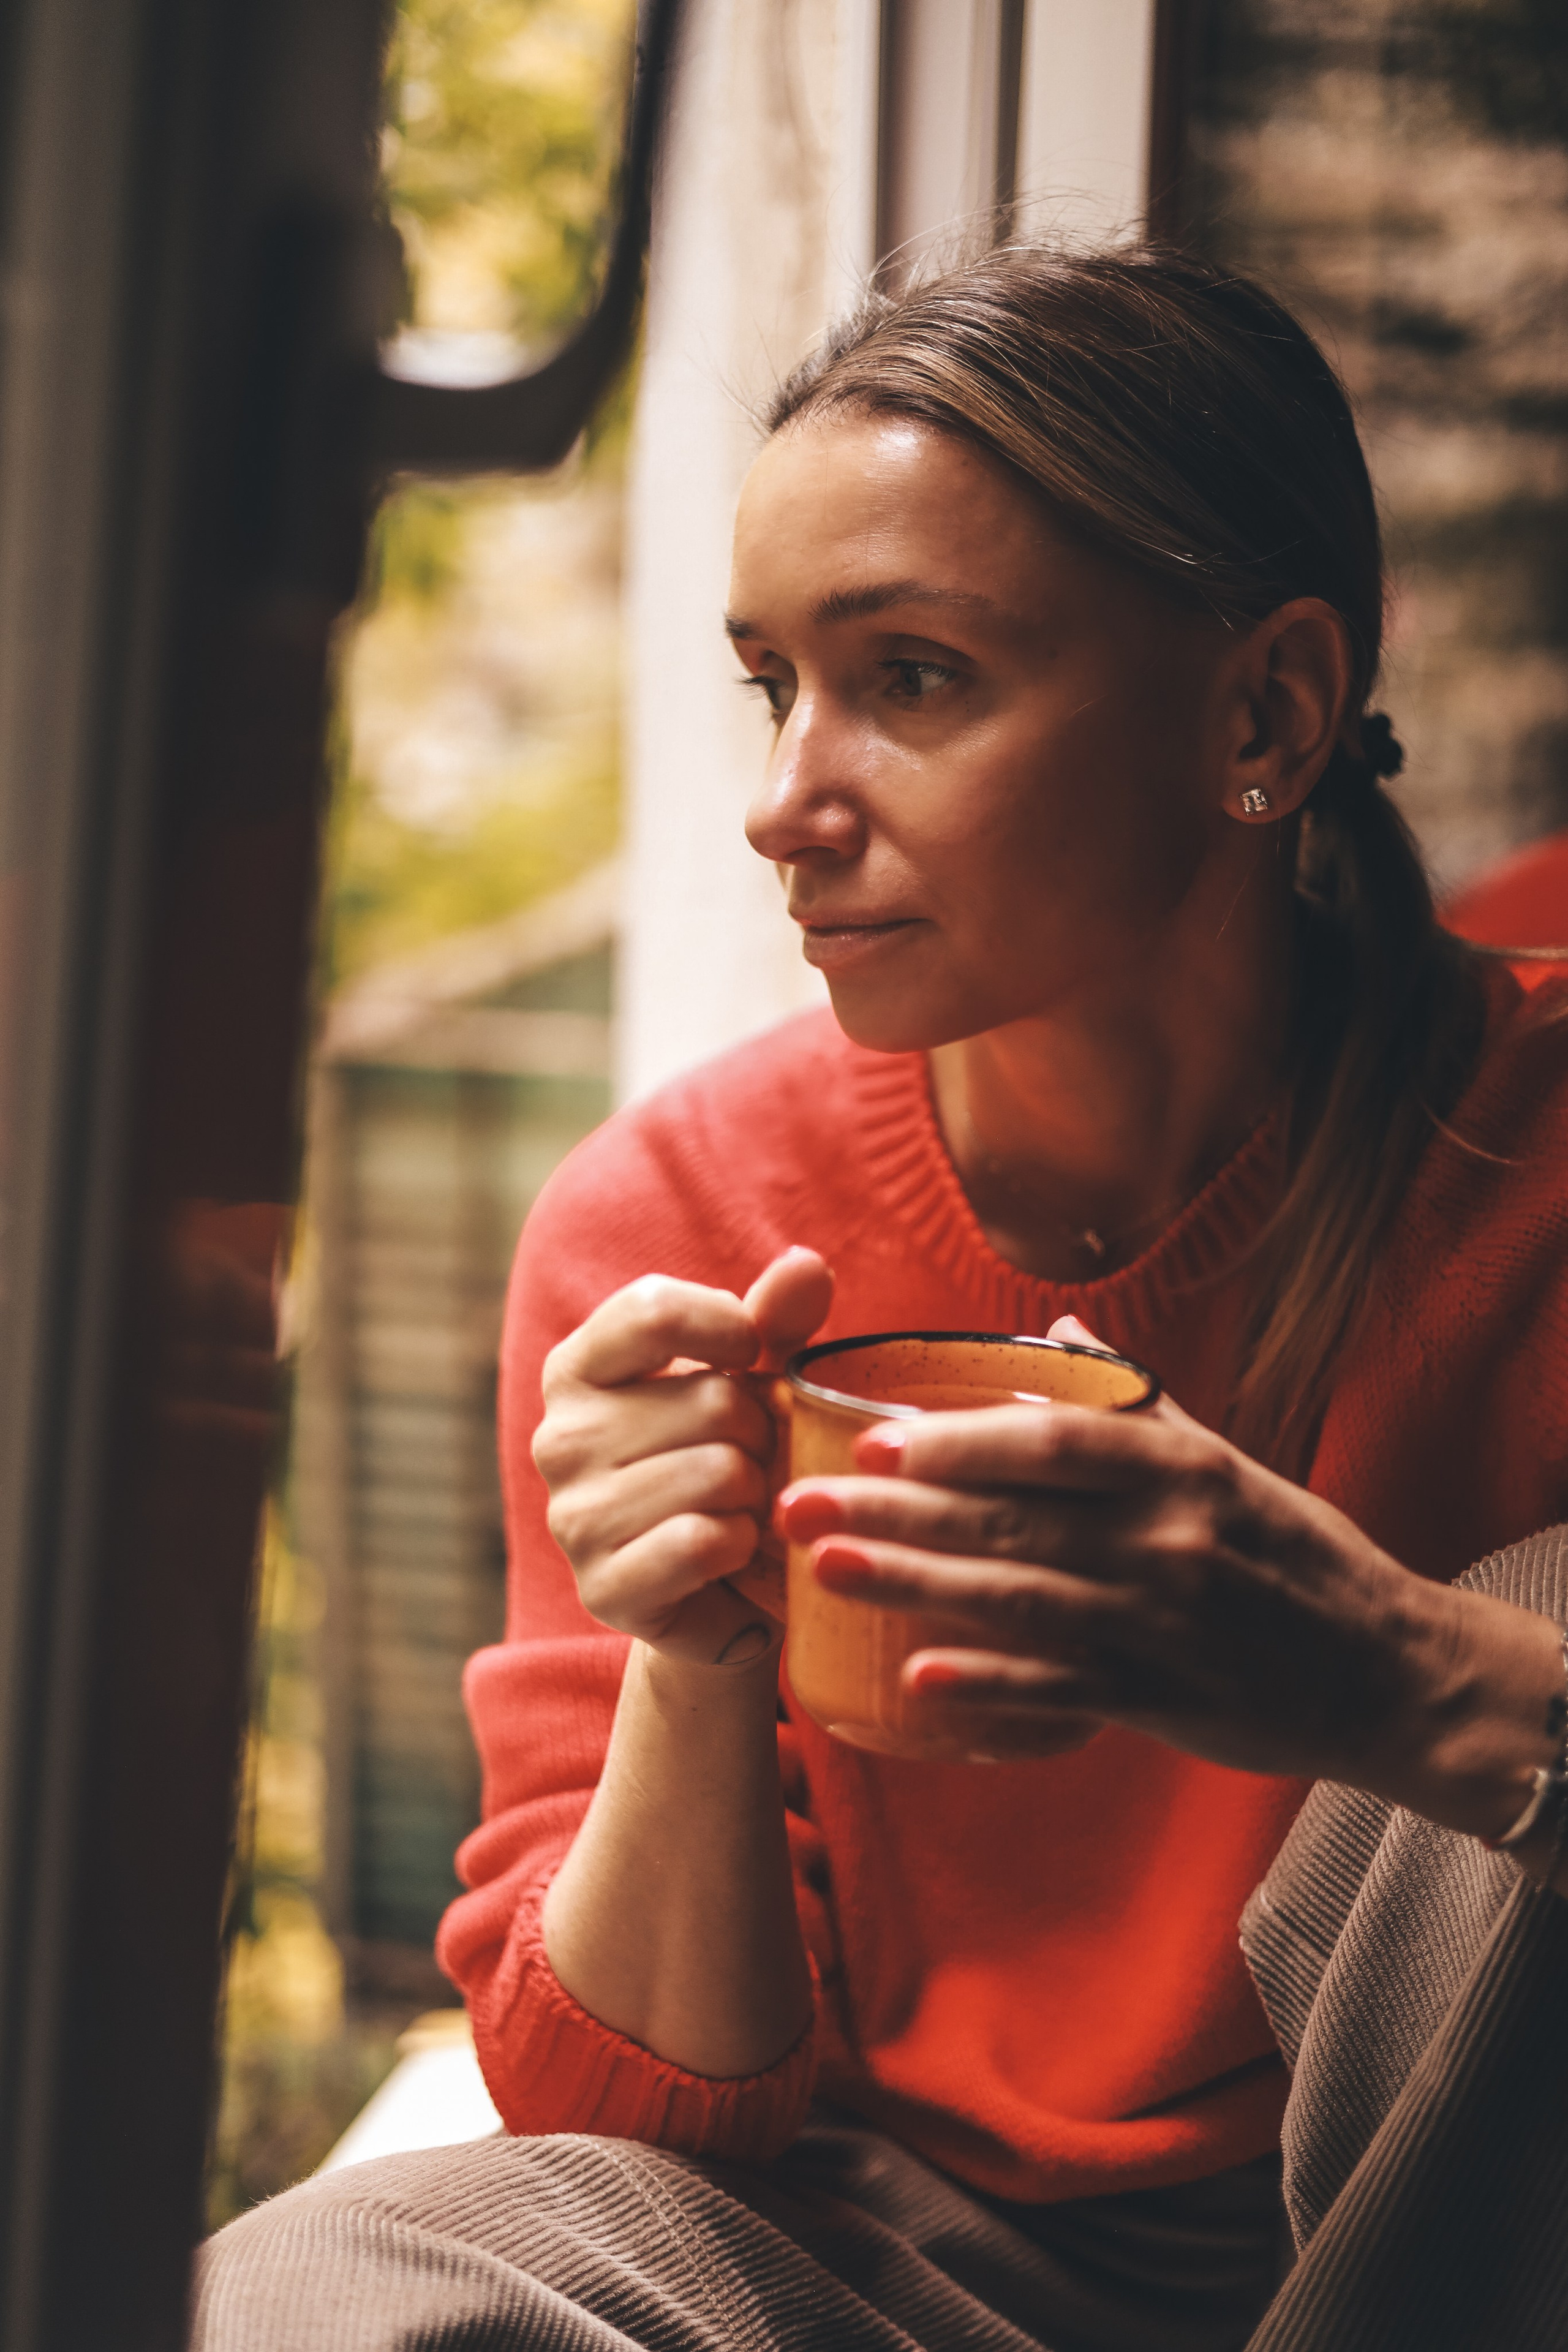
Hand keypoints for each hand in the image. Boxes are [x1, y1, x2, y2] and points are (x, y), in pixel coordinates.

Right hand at [535, 1247, 831, 1669]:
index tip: (749, 1360)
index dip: (729, 1328)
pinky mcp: (603, 1588)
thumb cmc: (731, 1463)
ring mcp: (573, 1517)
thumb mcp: (755, 1379)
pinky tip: (731, 1553)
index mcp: (578, 1369)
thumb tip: (806, 1262)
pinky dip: (742, 1545)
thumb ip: (776, 1319)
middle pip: (711, 1399)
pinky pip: (704, 1542)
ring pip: (718, 1472)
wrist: (720, 1592)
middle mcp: (560, 1438)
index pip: (653, 1309)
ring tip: (743, 1507)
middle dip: (762, 1432)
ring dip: (758, 1493)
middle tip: (754, 1460)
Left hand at [777, 1316, 1564, 1826]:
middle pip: (1008, 1520)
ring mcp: (1161, 1624)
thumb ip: (1132, 1403)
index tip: (870, 1437)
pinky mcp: (1159, 1700)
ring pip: (1014, 1601)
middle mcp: (1166, 1540)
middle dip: (893, 1511)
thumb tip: (1052, 1334)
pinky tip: (913, 1680)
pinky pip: (1056, 1691)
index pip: (1052, 1441)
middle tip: (796, 1504)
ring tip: (824, 1572)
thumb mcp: (1225, 1463)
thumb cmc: (1294, 1555)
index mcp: (1179, 1470)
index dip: (957, 1439)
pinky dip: (985, 1687)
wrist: (1386, 1671)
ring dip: (911, 1587)